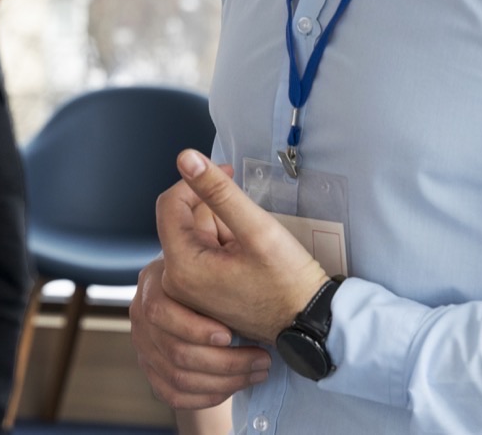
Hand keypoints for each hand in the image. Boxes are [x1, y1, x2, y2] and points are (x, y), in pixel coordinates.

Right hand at [131, 257, 270, 410]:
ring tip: (258, 370)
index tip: (231, 334)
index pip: (161, 311)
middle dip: (225, 362)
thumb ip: (210, 243)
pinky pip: (174, 394)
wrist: (205, 300)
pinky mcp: (152, 370)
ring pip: (178, 376)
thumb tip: (215, 224)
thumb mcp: (213, 253)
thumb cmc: (218, 277)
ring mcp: (143, 344)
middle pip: (174, 351)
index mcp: (151, 282)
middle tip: (262, 358)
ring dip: (225, 380)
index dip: (196, 328)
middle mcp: (140, 314)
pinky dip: (207, 396)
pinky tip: (234, 386)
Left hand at [156, 150, 327, 342]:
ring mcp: (188, 290)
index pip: (170, 204)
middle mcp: (176, 281)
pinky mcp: (201, 293)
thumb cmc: (288, 283)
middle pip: (185, 220)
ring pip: (198, 234)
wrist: (310, 323)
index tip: (228, 174)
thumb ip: (219, 191)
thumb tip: (185, 158)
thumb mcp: (257, 229)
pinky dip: (227, 246)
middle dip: (219, 214)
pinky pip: (205, 253)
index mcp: (182, 266)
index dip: (197, 182)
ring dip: (225, 230)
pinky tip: (250, 260)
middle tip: (251, 230)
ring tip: (254, 250)